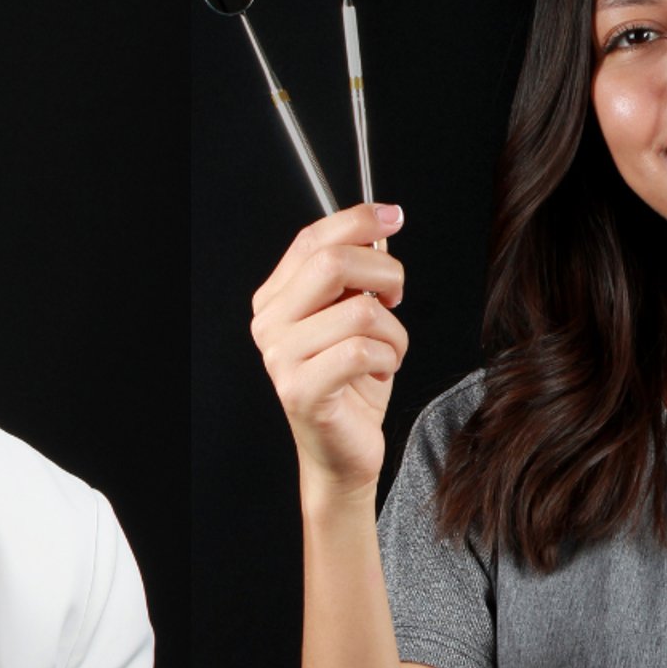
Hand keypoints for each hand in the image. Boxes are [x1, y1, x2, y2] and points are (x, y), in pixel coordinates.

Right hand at [250, 204, 407, 500]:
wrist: (343, 452)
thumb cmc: (351, 382)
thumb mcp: (353, 315)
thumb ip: (355, 273)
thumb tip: (379, 227)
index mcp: (276, 297)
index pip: (313, 239)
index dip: (357, 220)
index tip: (394, 215)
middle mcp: (270, 322)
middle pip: (333, 263)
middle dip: (384, 272)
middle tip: (396, 295)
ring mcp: (280, 357)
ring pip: (361, 311)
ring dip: (394, 331)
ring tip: (388, 350)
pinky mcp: (301, 390)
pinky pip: (363, 351)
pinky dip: (389, 357)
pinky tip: (382, 370)